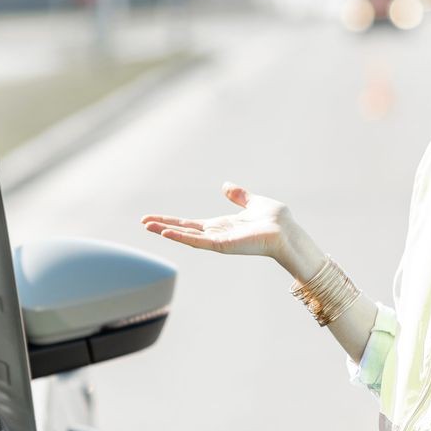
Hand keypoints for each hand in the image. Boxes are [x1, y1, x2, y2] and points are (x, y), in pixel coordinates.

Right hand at [141, 183, 320, 278]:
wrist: (288, 232)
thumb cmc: (275, 220)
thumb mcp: (253, 202)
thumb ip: (239, 196)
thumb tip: (226, 186)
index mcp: (221, 226)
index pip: (190, 224)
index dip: (172, 221)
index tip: (154, 219)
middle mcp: (216, 234)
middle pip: (183, 230)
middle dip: (163, 226)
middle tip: (143, 222)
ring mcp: (218, 241)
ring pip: (186, 236)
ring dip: (166, 231)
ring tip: (148, 226)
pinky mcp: (223, 245)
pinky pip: (198, 241)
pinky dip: (182, 238)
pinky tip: (167, 233)